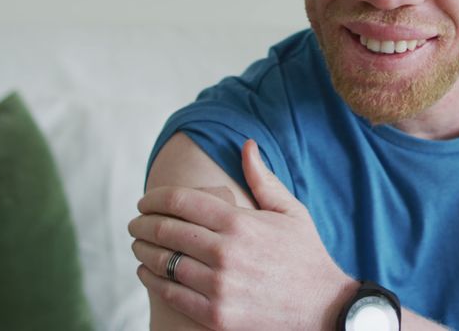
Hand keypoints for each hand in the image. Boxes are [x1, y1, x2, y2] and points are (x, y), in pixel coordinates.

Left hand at [129, 139, 356, 329]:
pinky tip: (147, 272)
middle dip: (143, 224)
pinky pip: (171, 294)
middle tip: (136, 223)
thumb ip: (262, 178)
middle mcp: (226, 252)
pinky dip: (152, 280)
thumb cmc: (306, 255)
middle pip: (166, 230)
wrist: (323, 307)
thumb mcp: (290, 211)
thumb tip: (247, 144)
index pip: (180, 202)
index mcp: (240, 222)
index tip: (145, 201)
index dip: (154, 198)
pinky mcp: (216, 315)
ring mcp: (219, 286)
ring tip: (138, 246)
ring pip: (163, 263)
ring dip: (142, 251)